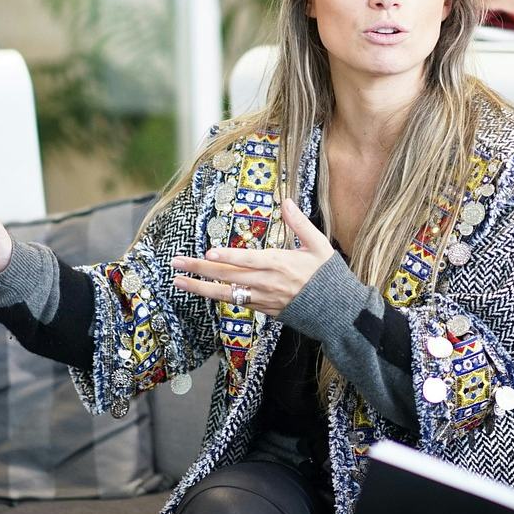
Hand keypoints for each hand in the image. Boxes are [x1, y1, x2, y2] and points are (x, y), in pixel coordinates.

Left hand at [170, 198, 332, 314]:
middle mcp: (267, 283)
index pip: (248, 260)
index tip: (209, 252)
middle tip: (176, 262)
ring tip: (178, 280)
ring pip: (226, 293)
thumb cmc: (328, 276)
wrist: (336, 312)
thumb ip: (299, 223)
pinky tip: (202, 290)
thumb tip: (286, 201)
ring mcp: (263, 298)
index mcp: (280, 264)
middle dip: (200, 269)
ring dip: (200, 287)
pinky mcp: (263, 310)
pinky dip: (218, 296)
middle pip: (228, 276)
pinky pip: (236, 302)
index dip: (228, 256)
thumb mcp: (319, 245)